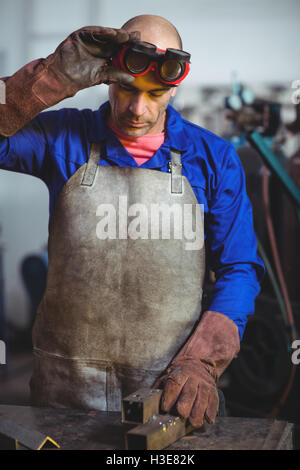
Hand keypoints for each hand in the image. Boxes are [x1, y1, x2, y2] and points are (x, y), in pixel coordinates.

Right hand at [45, 26, 139, 89]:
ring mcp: (90, 40)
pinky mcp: (81, 36)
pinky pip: (93, 32)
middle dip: (126, 38)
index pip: (120, 50)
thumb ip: (116, 75)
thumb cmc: (79, 77)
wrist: (62, 78)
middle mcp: (99, 46)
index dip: (130, 48)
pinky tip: (112, 33)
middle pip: (115, 40)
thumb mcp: (102, 76)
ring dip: (116, 34)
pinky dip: (102, 32)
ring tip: (126, 36)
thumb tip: (132, 80)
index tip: (141, 48)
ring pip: (106, 35)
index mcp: (105, 55)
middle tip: (138, 37)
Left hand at [153, 311, 239, 427]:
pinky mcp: (213, 390)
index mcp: (180, 372)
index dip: (169, 395)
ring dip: (199, 411)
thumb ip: (161, 386)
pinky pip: (214, 400)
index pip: (174, 382)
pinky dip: (212, 411)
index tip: (165, 408)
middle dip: (185, 403)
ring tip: (194, 423)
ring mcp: (204, 383)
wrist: (198, 365)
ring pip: (202, 397)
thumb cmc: (179, 376)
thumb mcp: (168, 376)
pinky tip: (209, 420)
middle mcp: (193, 377)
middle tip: (182, 414)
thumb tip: (150, 397)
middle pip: (189, 391)